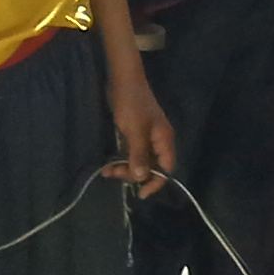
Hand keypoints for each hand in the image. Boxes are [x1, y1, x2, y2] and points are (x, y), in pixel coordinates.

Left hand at [101, 74, 174, 197]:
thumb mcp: (135, 131)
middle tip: (115, 173)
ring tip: (107, 170)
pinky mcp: (135, 133)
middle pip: (152, 166)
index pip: (166, 168)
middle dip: (134, 174)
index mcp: (164, 139)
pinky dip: (122, 159)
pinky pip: (131, 152)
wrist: (123, 80)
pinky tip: (109, 163)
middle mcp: (158, 140)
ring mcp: (146, 136)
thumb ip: (139, 155)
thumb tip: (140, 178)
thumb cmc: (132, 105)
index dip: (155, 182)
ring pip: (140, 160)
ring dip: (125, 168)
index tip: (139, 193)